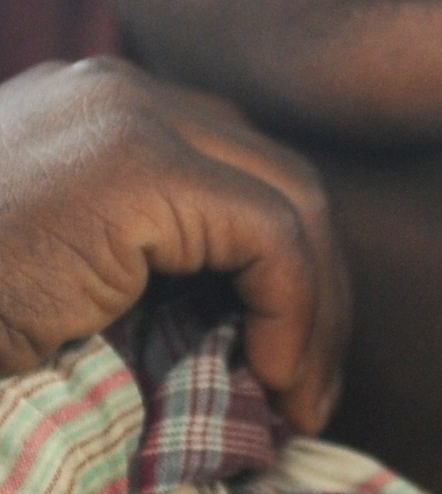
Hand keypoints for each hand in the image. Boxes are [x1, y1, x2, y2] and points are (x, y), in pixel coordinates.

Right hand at [0, 58, 346, 430]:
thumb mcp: (71, 274)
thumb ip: (148, 262)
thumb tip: (254, 329)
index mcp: (102, 110)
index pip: (245, 176)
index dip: (289, 275)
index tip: (287, 367)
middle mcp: (123, 92)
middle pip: (286, 184)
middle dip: (319, 296)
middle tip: (308, 394)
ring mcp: (134, 115)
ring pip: (297, 210)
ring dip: (316, 315)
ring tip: (296, 401)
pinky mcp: (144, 164)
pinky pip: (275, 239)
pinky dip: (294, 312)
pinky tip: (271, 375)